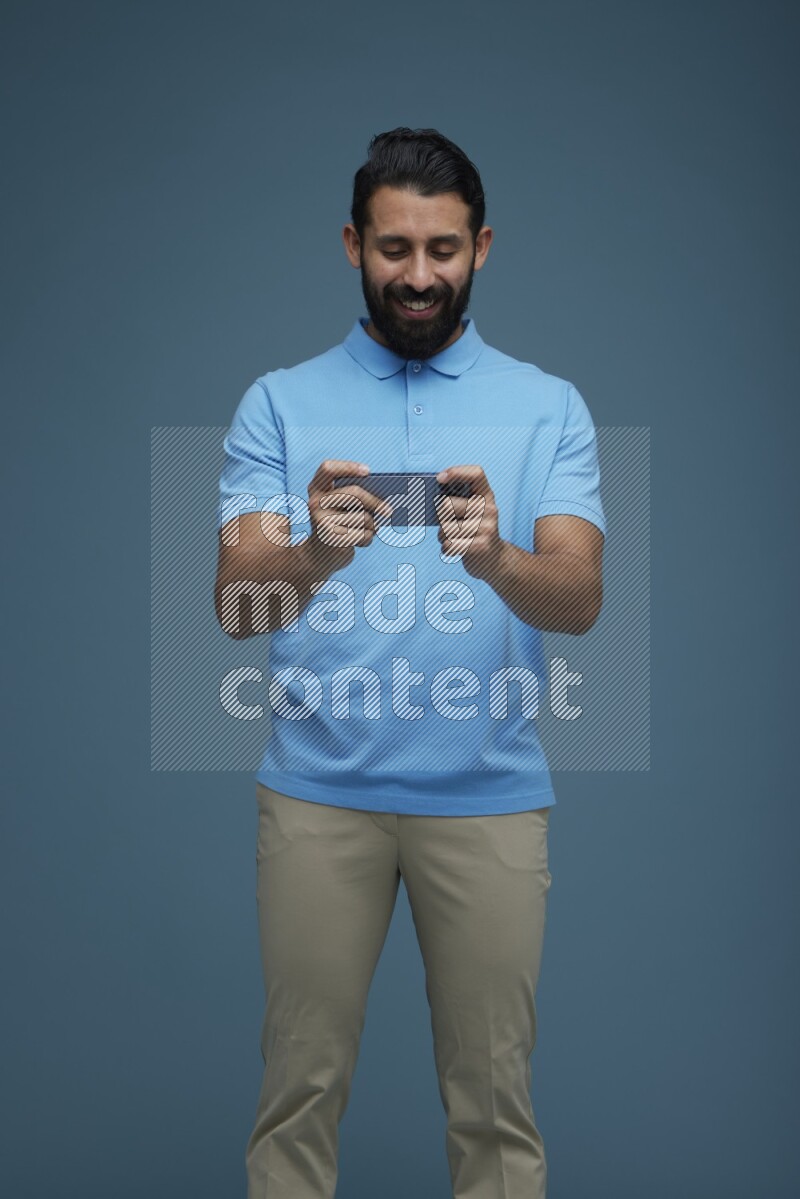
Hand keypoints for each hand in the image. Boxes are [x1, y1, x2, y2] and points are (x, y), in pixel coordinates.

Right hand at [306, 459, 392, 569]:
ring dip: (373, 526)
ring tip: (370, 529)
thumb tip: (387, 497)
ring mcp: (321, 520)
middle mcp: (315, 502)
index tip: (368, 471)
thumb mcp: (341, 508)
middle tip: (389, 511)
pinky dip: (368, 539)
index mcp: (317, 489)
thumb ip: (356, 497)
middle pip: (354, 493)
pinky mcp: (331, 538)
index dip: (348, 467)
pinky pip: (363, 534)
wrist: (318, 556)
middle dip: (376, 502)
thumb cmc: (337, 525)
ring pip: (363, 517)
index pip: (327, 469)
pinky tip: (361, 541)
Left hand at [435, 465, 505, 580]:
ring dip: (442, 536)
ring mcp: (487, 527)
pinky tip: (455, 549)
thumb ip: (456, 500)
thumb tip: (428, 498)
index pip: (476, 474)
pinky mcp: (482, 545)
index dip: (456, 472)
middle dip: (440, 517)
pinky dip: (446, 549)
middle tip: (447, 523)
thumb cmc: (474, 531)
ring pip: (445, 528)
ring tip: (452, 538)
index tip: (439, 478)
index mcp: (486, 496)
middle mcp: (489, 509)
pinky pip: (450, 544)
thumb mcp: (471, 511)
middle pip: (447, 504)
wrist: (494, 559)